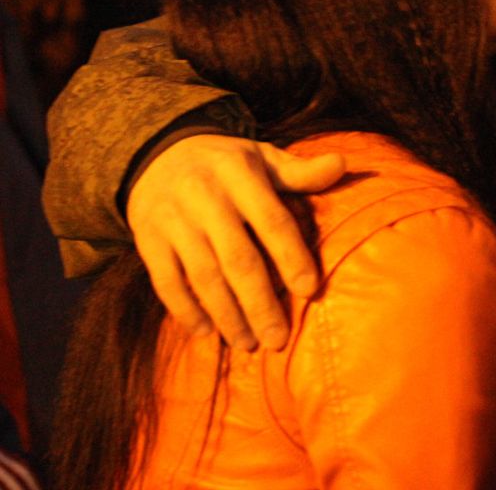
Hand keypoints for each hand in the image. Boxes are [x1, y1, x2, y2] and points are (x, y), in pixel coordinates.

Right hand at [126, 134, 345, 350]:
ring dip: (227, 314)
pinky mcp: (148, 241)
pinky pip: (166, 281)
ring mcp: (172, 221)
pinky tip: (206, 333)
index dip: (291, 256)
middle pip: (237, 258)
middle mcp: (204, 198)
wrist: (156, 155)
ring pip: (202, 276)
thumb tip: (343, 165)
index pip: (271, 220)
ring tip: (248, 344)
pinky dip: (185, 310)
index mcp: (239, 174)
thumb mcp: (263, 157)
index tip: (310, 291)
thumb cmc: (226, 164)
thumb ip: (300, 171)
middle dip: (260, 303)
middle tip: (279, 340)